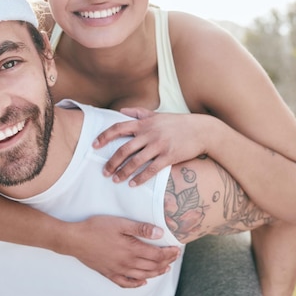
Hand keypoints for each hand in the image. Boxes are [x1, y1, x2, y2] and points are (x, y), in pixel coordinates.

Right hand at [66, 216, 180, 287]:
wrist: (75, 240)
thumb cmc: (96, 228)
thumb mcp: (120, 223)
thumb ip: (140, 228)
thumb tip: (160, 233)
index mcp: (131, 250)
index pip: (156, 255)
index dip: (169, 253)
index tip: (177, 250)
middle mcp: (127, 263)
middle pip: (152, 266)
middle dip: (166, 262)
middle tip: (174, 258)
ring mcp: (118, 270)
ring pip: (142, 275)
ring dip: (156, 273)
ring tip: (164, 269)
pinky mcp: (108, 273)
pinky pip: (125, 283)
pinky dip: (136, 284)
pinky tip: (142, 282)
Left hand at [93, 108, 211, 185]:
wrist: (202, 130)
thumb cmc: (178, 122)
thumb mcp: (158, 114)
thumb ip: (138, 112)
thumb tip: (121, 111)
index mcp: (144, 123)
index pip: (118, 128)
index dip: (104, 136)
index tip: (94, 145)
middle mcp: (149, 133)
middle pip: (124, 149)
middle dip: (111, 162)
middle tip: (104, 172)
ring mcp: (159, 145)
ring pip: (135, 161)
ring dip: (123, 172)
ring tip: (116, 180)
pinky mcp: (169, 156)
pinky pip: (151, 170)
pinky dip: (140, 178)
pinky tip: (133, 184)